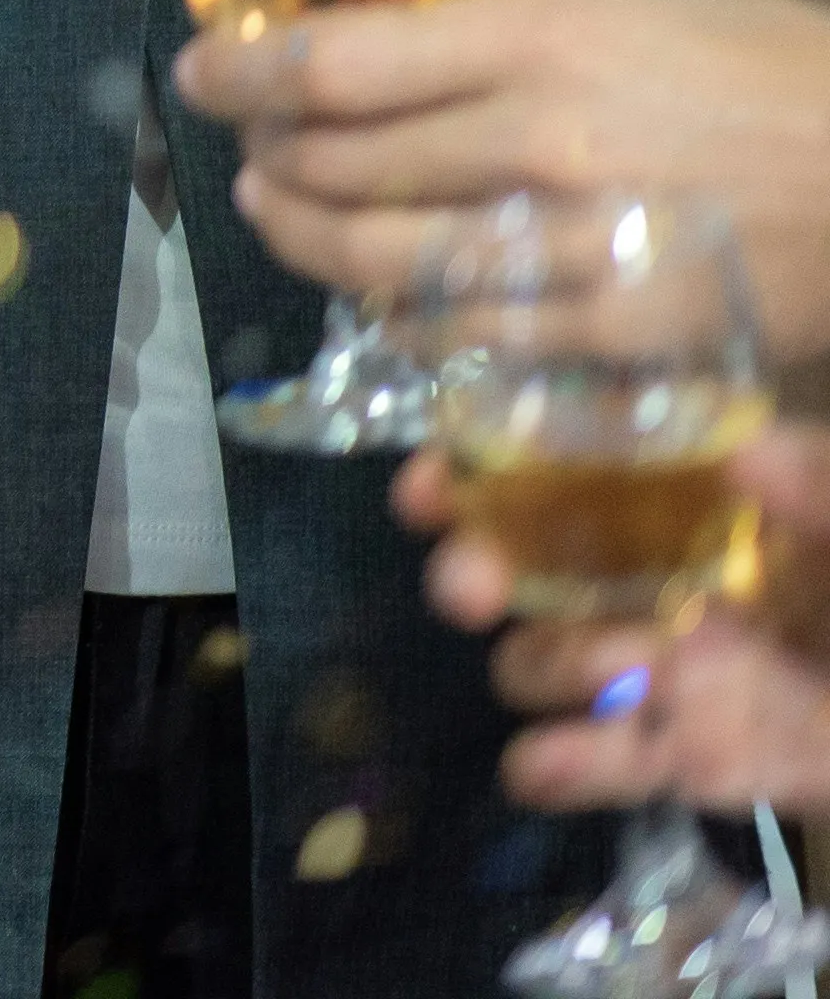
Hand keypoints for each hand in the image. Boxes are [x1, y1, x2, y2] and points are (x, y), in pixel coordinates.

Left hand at [181, 0, 829, 334]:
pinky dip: (400, 315)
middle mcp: (537, 140)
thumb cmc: (753, 66)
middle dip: (266, 159)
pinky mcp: (615, 332)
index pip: (328, 63)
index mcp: (534, 36)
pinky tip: (387, 295)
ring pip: (377, 258)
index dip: (240, 75)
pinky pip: (460, 334)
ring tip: (285, 213)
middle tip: (249, 150)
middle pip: (333, 164)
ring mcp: (574, 245)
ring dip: (306, 239)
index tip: (200, 75)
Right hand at [421, 428, 829, 812]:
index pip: (572, 471)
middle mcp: (669, 583)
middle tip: (471, 586)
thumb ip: (824, 486)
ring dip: (546, 667)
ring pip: (552, 666)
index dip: (486, 472)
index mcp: (707, 507)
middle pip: (535, 569)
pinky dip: (565, 767)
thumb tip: (742, 453)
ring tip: (604, 674)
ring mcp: (679, 676)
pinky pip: (612, 766)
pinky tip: (544, 763)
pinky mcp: (702, 761)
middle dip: (483, 572)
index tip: (431, 485)